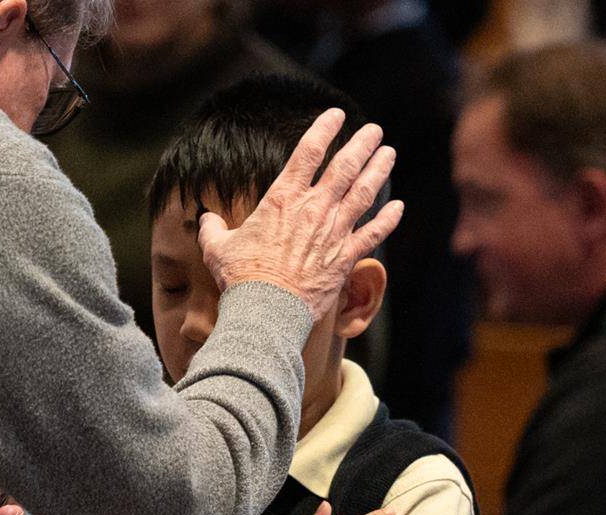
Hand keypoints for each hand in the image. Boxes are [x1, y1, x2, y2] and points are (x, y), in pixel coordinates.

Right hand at [198, 109, 403, 319]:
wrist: (266, 310)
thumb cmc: (240, 278)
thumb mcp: (218, 248)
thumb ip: (214, 229)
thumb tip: (206, 220)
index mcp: (282, 199)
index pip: (307, 152)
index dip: (324, 128)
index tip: (337, 114)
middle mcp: (313, 209)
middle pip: (344, 167)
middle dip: (361, 144)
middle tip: (374, 130)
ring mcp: (333, 232)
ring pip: (364, 193)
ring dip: (378, 170)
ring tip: (389, 153)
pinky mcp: (345, 258)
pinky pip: (373, 234)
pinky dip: (388, 220)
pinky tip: (399, 207)